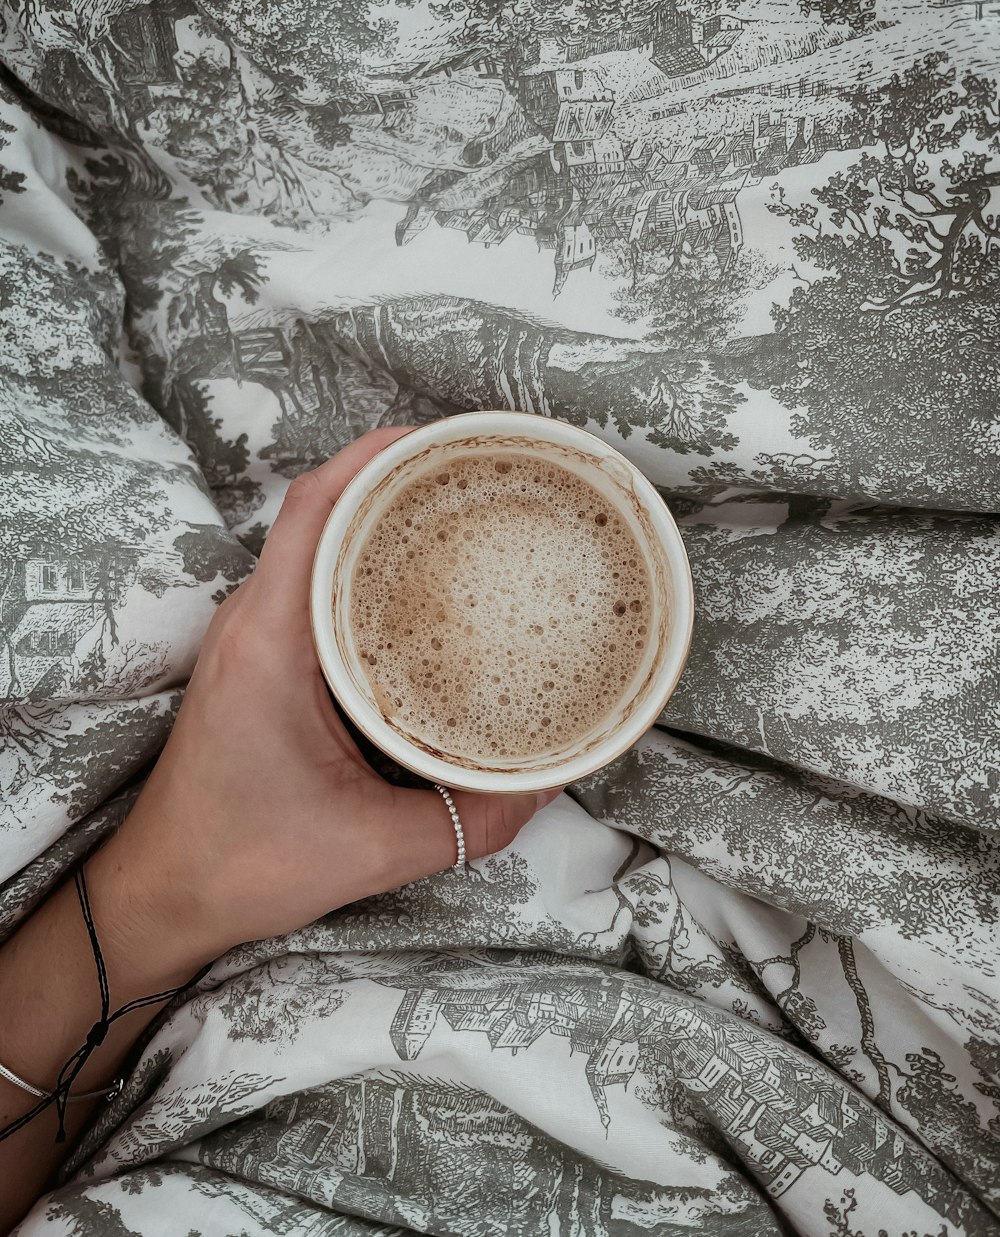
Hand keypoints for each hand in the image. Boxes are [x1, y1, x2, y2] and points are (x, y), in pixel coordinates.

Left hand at [90, 429, 559, 974]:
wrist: (161, 894)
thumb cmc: (243, 863)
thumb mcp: (371, 849)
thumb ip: (468, 819)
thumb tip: (548, 782)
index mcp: (270, 642)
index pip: (312, 509)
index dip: (375, 455)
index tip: (447, 438)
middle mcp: (254, 621)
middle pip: (320, 510)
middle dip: (395, 475)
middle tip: (478, 474)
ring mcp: (252, 637)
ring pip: (315, 544)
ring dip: (378, 518)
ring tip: (460, 515)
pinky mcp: (260, 659)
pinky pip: (314, 583)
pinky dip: (363, 565)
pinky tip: (420, 590)